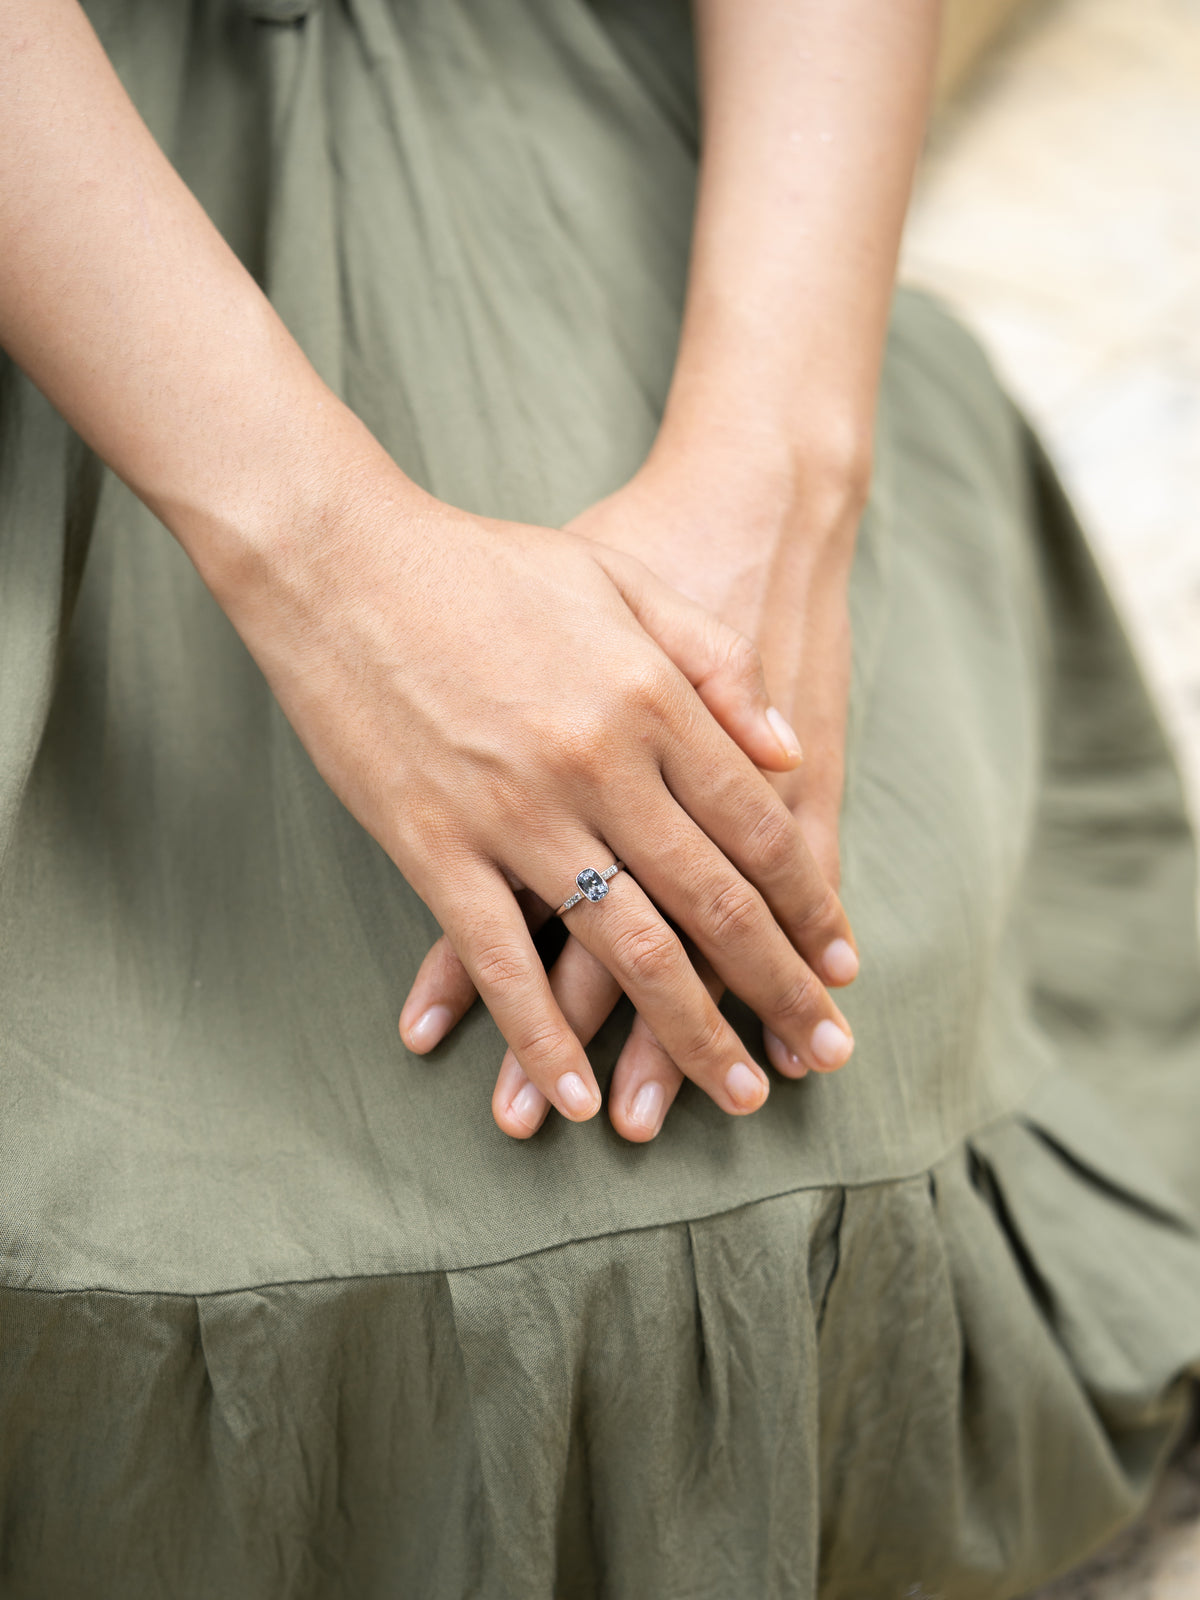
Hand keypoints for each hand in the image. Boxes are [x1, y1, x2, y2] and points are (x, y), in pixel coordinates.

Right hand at [210, 460, 858, 1132]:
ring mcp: (514, 813)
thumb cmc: (485, 563)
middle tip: (826, 1055)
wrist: (338, 556)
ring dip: (687, 1033)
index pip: (759, 827)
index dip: (810, 906)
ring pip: (625, 949)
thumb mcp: (622, 581)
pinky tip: (574, 1096)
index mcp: (652, 699)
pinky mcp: (432, 845)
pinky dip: (539, 1036)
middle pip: (714, 901)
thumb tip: (788, 751)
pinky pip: (499, 961)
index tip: (842, 963)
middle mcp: (600, 766)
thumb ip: (715, 663)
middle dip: (779, 987)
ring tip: (734, 1095)